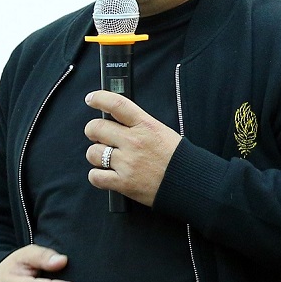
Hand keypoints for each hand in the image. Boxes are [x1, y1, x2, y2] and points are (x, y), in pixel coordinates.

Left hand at [85, 91, 182, 206]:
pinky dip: (97, 176)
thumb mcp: (160, 131)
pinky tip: (105, 174)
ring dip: (96, 155)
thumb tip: (116, 120)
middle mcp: (134, 141)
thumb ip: (138, 124)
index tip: (91, 99)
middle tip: (97, 135)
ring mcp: (127, 163)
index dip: (99, 98)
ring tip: (106, 158)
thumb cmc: (176, 157)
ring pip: (93, 153)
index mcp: (145, 125)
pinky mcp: (123, 183)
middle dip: (93, 131)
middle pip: (97, 128)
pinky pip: (95, 176)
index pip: (116, 104)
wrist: (189, 182)